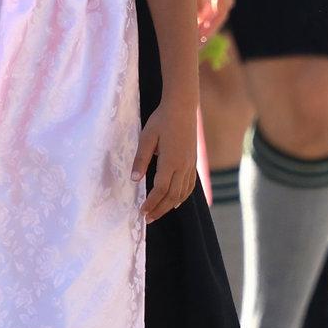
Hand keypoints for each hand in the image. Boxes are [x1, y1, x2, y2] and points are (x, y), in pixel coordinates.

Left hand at [135, 93, 200, 218]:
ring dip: (170, 205)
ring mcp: (190, 165)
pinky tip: (176, 202)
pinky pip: (189, 185)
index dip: (151, 203)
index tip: (142, 212)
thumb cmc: (161, 120)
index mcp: (170, 161)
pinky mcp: (193, 162)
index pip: (160, 189)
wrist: (182, 108)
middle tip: (148, 219)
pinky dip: (183, 196)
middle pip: (172, 195)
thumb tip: (135, 180)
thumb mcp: (146, 137)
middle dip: (160, 209)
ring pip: (182, 192)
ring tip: (159, 213)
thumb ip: (141, 159)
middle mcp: (183, 166)